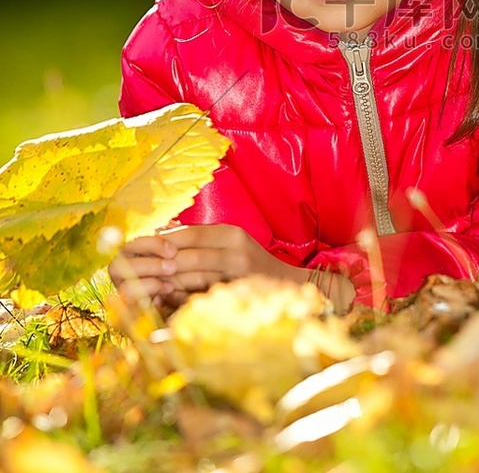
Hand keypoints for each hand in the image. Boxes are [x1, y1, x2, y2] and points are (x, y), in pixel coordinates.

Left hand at [110, 223, 355, 314]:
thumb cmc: (254, 268)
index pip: (188, 233)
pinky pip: (204, 292)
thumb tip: (163, 238)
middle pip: (186, 251)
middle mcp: (234, 246)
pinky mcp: (238, 289)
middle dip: (157, 261)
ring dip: (165, 280)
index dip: (160, 240)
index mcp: (230, 233)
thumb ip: (202, 245)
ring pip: (192, 273)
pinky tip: (166, 298)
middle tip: (131, 267)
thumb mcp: (230, 248)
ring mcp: (238, 269)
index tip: (134, 246)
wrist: (293, 287)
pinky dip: (183, 295)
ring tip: (142, 283)